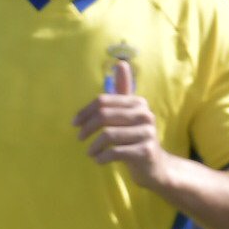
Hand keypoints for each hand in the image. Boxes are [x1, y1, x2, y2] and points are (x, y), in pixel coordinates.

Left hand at [72, 60, 171, 188]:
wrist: (154, 165)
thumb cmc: (134, 137)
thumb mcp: (128, 113)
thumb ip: (123, 90)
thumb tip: (121, 62)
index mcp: (137, 102)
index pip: (103, 101)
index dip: (85, 112)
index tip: (74, 123)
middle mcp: (145, 114)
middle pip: (104, 116)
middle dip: (87, 128)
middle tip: (79, 138)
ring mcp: (147, 133)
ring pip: (109, 135)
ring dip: (94, 146)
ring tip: (90, 152)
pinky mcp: (146, 151)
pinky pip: (116, 152)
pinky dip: (102, 157)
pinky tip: (98, 160)